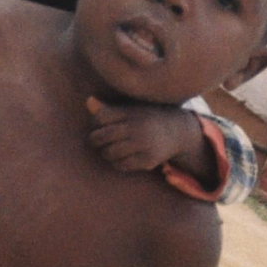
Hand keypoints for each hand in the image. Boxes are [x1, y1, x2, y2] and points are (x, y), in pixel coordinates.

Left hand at [86, 98, 201, 172]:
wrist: (177, 131)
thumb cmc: (146, 119)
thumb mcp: (130, 110)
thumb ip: (108, 109)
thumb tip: (88, 101)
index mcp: (131, 112)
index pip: (100, 117)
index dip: (94, 123)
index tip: (98, 126)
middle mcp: (137, 127)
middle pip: (101, 137)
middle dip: (94, 140)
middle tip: (97, 141)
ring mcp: (143, 144)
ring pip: (109, 153)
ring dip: (105, 153)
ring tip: (108, 149)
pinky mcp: (148, 160)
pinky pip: (121, 165)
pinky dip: (116, 163)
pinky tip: (120, 157)